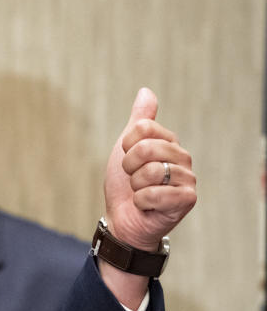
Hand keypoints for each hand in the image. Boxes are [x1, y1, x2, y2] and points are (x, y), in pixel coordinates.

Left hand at [103, 88, 196, 250]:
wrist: (123, 218)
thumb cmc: (125, 186)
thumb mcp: (126, 149)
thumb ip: (139, 122)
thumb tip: (146, 91)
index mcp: (170, 142)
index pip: (143, 129)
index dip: (126, 147)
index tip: (128, 161)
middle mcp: (183, 158)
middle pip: (146, 148)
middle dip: (129, 168)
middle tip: (133, 180)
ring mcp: (187, 179)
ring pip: (149, 172)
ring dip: (135, 186)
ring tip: (141, 192)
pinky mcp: (187, 200)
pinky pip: (153, 194)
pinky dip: (141, 202)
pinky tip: (146, 206)